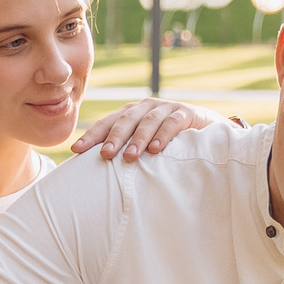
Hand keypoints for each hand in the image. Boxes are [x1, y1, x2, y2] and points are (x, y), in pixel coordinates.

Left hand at [70, 98, 220, 162]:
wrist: (206, 128)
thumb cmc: (167, 140)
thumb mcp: (144, 143)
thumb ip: (124, 151)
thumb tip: (95, 176)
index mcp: (130, 114)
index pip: (107, 122)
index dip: (92, 136)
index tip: (77, 150)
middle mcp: (145, 108)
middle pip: (125, 120)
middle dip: (114, 137)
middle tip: (105, 155)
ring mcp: (165, 108)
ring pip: (148, 121)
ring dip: (138, 138)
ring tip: (130, 156)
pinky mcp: (185, 113)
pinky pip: (172, 123)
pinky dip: (163, 135)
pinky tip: (156, 149)